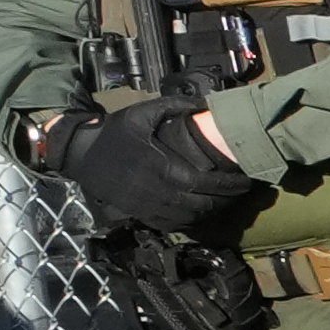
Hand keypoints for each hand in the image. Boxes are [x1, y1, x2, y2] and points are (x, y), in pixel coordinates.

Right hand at [49, 95, 247, 237]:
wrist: (82, 155)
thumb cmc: (114, 132)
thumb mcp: (142, 113)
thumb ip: (175, 107)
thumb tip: (204, 104)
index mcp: (162, 166)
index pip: (205, 182)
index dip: (229, 184)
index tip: (247, 180)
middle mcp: (157, 191)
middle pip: (203, 204)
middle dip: (227, 200)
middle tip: (243, 192)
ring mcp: (148, 206)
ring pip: (190, 218)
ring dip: (212, 212)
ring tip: (227, 202)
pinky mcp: (141, 214)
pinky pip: (172, 225)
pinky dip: (192, 221)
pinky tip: (202, 212)